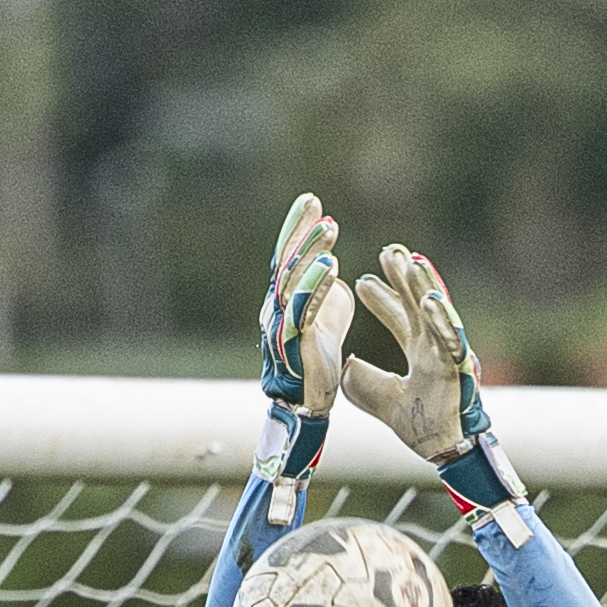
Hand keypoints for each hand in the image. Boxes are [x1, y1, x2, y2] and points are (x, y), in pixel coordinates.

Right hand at [254, 194, 353, 488]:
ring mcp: (283, 329)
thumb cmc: (316, 359)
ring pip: (292, 285)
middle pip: (285, 264)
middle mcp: (276, 310)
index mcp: (283, 301)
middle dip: (299, 233)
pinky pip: (304, 312)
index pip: (288, 258)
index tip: (311, 200)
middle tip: (314, 203)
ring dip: (310, 254)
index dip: (297, 229)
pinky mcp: (297, 348)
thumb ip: (321, 286)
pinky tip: (331, 265)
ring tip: (328, 228)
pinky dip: (316, 287)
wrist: (305, 406)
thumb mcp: (322, 313)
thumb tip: (326, 261)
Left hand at [342, 245, 524, 512]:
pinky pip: (451, 339)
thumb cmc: (419, 424)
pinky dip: (441, 320)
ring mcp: (449, 353)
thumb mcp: (377, 400)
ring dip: (425, 287)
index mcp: (420, 351)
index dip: (383, 298)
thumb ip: (362, 381)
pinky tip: (431, 300)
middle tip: (390, 250)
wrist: (442, 449)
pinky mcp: (459, 367)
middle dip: (405, 278)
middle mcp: (435, 346)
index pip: (400, 317)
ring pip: (437, 313)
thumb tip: (347, 364)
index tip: (361, 280)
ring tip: (412, 261)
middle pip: (419, 304)